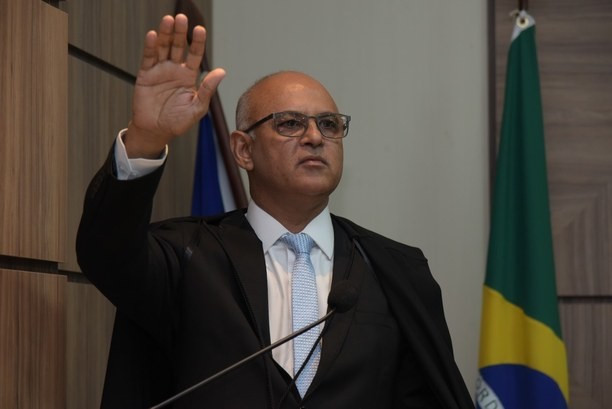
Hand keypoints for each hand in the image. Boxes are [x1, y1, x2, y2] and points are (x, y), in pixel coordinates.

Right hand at [125, 14, 225, 157]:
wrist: (156, 132)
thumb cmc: (178, 122)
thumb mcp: (197, 108)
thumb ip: (207, 89)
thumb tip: (222, 72)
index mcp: (189, 76)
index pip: (195, 55)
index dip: (198, 42)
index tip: (200, 30)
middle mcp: (174, 70)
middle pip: (178, 46)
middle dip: (180, 32)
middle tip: (182, 18)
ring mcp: (160, 71)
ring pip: (163, 48)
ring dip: (166, 34)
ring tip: (169, 20)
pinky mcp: (146, 75)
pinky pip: (149, 58)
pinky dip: (151, 46)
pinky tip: (153, 35)